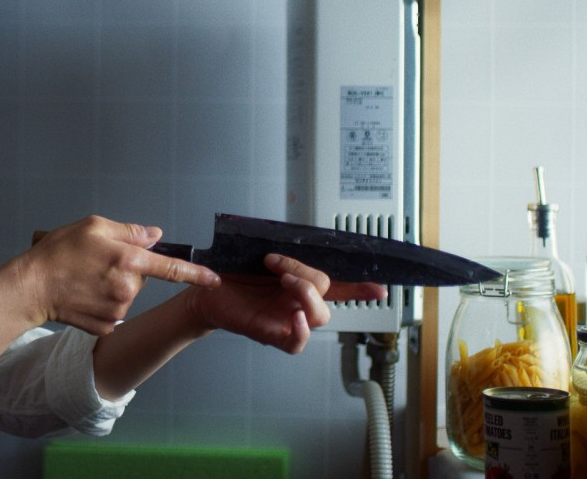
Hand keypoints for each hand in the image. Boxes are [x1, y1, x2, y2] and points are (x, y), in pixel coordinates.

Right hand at [10, 216, 220, 335]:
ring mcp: (117, 310)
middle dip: (125, 269)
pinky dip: (101, 304)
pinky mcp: (105, 326)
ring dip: (112, 286)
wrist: (31, 287)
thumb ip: (129, 231)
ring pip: (126, 295)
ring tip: (84, 278)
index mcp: (128, 259)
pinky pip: (112, 312)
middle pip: (140, 277)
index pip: (170, 268)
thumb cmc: (58, 252)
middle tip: (96, 262)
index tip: (215, 280)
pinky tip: (82, 296)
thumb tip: (155, 236)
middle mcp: (127, 287)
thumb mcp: (93, 227)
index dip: (196, 274)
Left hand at [181, 254, 385, 353]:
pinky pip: (297, 343)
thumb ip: (281, 252)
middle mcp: (298, 302)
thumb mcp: (257, 255)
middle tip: (277, 265)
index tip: (380, 287)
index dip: (360, 286)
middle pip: (326, 292)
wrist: (206, 290)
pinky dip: (301, 331)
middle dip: (306, 273)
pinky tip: (294, 317)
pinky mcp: (272, 334)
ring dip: (306, 294)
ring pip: (319, 316)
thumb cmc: (232, 274)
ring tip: (283, 283)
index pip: (336, 284)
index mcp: (300, 283)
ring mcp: (288, 319)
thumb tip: (292, 243)